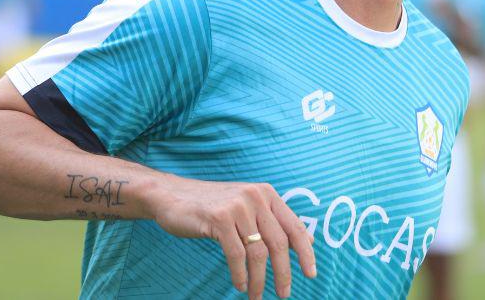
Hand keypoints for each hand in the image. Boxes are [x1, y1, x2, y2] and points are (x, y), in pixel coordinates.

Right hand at [151, 176, 316, 298]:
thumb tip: (308, 239)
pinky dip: (240, 274)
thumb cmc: (212, 206)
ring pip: (258, 252)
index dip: (305, 251)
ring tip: (257, 295)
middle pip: (278, 242)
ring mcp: (237, 206)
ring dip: (259, 279)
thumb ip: (274, 221)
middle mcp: (255, 196)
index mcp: (266, 194)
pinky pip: (236, 254)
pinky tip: (239, 285)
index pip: (294, 225)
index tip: (311, 273)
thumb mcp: (247, 207)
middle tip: (284, 294)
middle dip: (283, 273)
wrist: (173, 196)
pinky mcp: (219, 218)